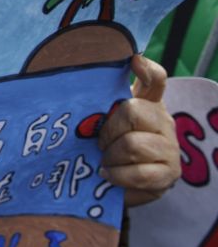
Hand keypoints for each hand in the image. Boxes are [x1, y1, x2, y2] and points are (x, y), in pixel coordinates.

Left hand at [99, 56, 179, 206]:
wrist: (119, 186)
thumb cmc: (108, 149)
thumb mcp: (102, 126)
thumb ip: (99, 108)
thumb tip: (77, 88)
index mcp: (148, 105)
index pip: (156, 80)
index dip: (147, 69)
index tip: (134, 61)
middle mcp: (163, 121)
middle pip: (133, 111)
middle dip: (109, 130)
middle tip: (100, 143)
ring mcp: (170, 148)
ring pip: (133, 144)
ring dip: (111, 156)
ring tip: (105, 162)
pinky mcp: (168, 173)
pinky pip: (139, 173)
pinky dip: (117, 175)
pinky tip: (109, 174)